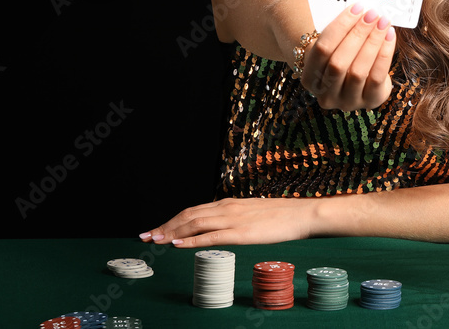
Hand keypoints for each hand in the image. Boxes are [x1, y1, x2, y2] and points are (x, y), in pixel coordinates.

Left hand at [138, 197, 315, 247]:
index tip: (156, 229)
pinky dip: (191, 240)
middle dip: (164, 226)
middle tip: (145, 236)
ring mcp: (232, 219)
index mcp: (228, 204)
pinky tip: (178, 245)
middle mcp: (225, 208)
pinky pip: (211, 237)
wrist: (302, 214)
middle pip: (187, 215)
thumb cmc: (281, 217)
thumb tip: (219, 228)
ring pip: (194, 223)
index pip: (192, 210)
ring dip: (171, 232)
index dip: (172, 220)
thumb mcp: (251, 214)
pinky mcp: (241, 233)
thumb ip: (234, 218)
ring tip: (155, 241)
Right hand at [300, 3, 396, 110]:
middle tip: (372, 14)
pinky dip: (384, 54)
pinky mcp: (369, 102)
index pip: (321, 49)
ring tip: (382, 23)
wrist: (351, 79)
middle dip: (357, 34)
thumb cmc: (339, 54)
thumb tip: (362, 11)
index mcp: (308, 78)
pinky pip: (377, 77)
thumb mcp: (332, 45)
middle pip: (339, 62)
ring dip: (372, 43)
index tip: (356, 7)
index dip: (340, 27)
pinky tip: (389, 36)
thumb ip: (340, 32)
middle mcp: (325, 94)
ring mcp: (347, 101)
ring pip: (358, 71)